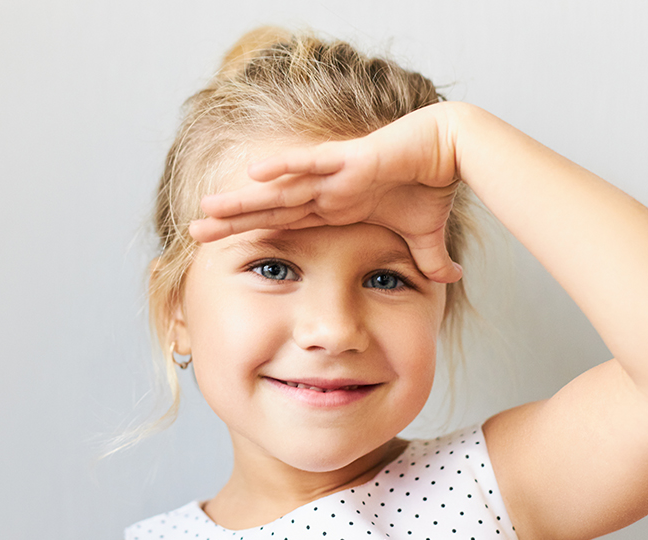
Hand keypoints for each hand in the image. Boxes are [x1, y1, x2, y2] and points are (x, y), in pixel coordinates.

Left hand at [191, 104, 463, 282]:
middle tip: (193, 229)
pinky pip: (312, 164)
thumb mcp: (424, 237)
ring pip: (280, 188)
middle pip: (269, 208)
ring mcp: (335, 174)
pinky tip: (253, 174)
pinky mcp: (352, 159)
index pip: (283, 224)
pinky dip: (285, 168)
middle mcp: (326, 191)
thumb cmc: (434, 185)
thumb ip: (427, 261)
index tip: (220, 246)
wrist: (454, 150)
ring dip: (245, 198)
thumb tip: (450, 280)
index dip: (250, 233)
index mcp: (335, 208)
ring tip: (208, 207)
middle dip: (232, 219)